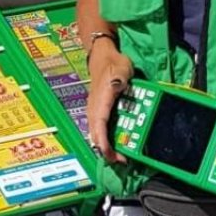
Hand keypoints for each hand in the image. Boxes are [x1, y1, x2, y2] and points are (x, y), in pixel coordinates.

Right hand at [86, 39, 133, 163]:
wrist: (102, 55)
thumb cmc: (113, 63)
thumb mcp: (121, 69)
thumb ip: (119, 79)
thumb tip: (116, 87)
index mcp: (101, 100)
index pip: (100, 125)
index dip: (104, 142)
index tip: (110, 155)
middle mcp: (94, 107)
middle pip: (95, 134)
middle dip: (106, 150)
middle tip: (121, 160)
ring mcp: (94, 109)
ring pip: (95, 133)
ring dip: (106, 146)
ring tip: (119, 156)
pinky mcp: (97, 110)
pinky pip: (99, 128)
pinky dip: (105, 138)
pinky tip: (115, 143)